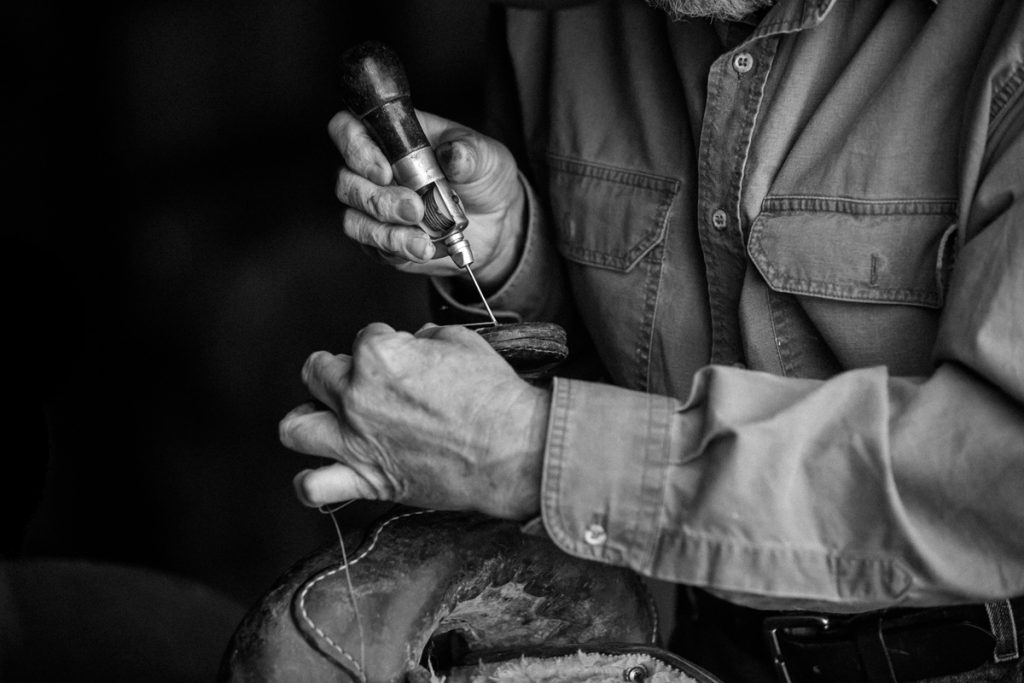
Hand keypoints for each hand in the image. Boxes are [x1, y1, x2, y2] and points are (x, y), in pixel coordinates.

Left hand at [279, 323, 549, 519]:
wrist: (513, 449)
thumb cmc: (494, 396)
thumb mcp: (462, 343)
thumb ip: (426, 338)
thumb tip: (416, 342)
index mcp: (379, 356)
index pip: (364, 338)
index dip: (386, 344)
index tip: (403, 356)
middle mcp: (357, 396)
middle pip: (318, 373)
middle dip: (340, 370)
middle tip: (363, 380)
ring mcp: (356, 440)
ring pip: (296, 426)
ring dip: (309, 416)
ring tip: (328, 417)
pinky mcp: (367, 479)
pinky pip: (314, 486)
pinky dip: (311, 482)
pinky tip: (325, 471)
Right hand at [329, 109, 525, 288]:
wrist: (498, 223)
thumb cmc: (483, 178)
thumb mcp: (486, 156)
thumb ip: (469, 153)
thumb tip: (452, 154)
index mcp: (394, 137)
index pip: (348, 129)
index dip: (355, 148)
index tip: (384, 170)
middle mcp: (375, 170)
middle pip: (346, 180)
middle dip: (378, 199)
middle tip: (415, 208)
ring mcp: (375, 207)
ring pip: (354, 218)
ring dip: (385, 230)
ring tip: (422, 237)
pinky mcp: (383, 239)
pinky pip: (374, 246)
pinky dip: (398, 248)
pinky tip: (424, 248)